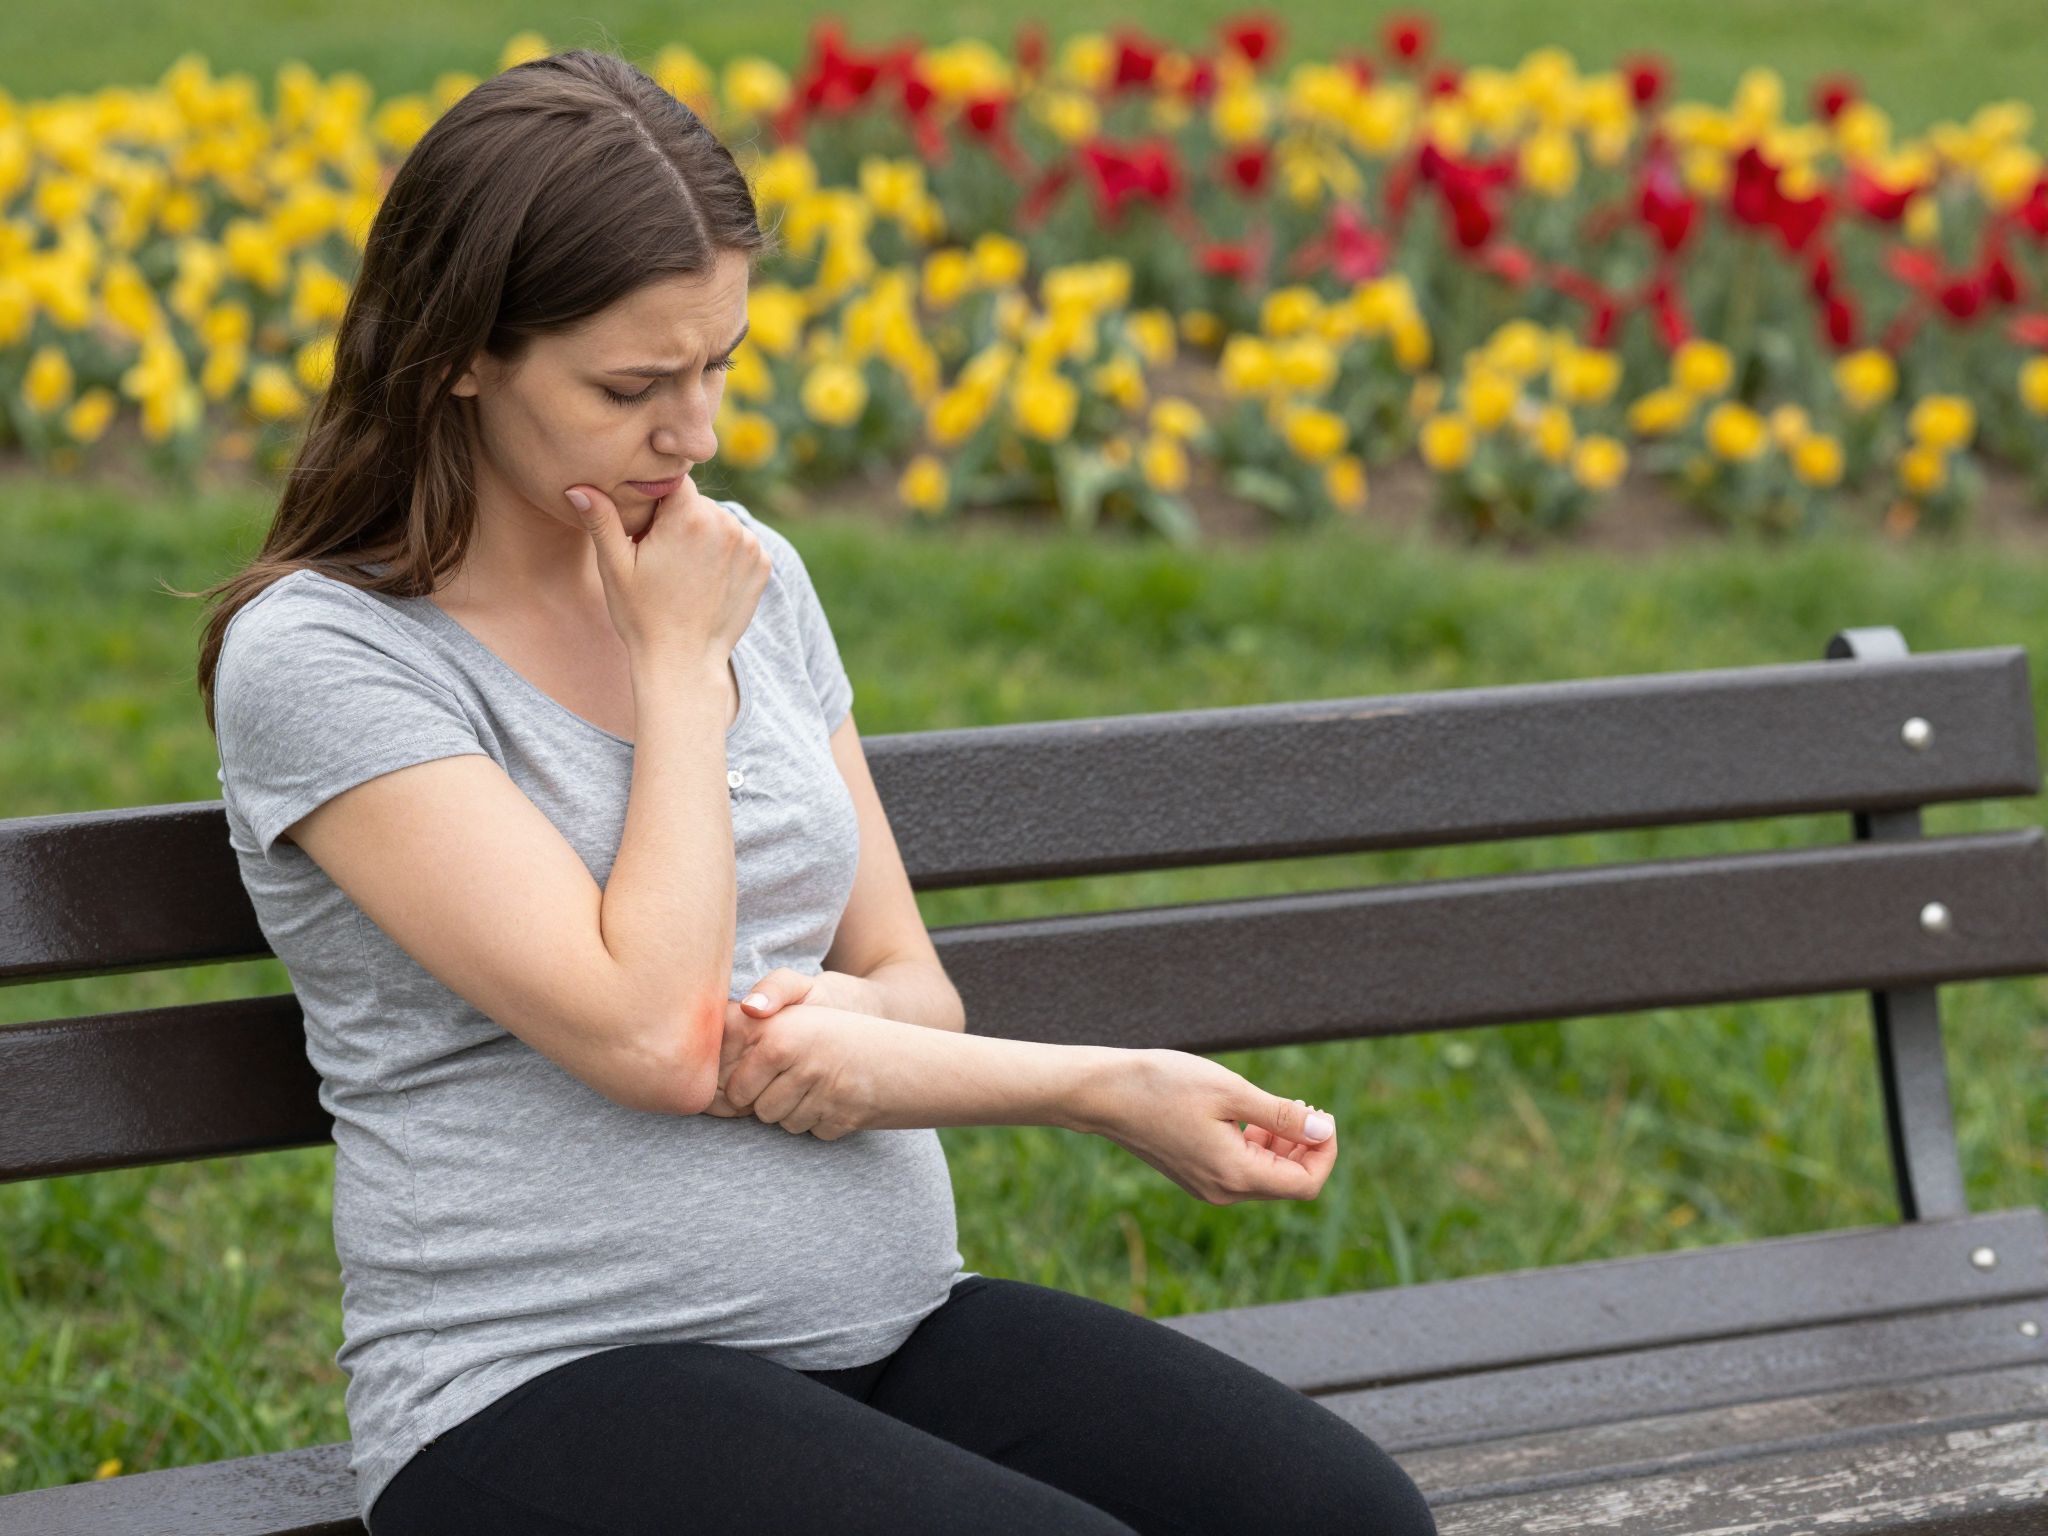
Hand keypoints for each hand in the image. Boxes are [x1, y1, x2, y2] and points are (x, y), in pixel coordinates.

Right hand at [567, 470, 769, 666]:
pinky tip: (705, 580)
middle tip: (660, 556)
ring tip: (683, 572)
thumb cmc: (642, 616)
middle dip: (678, 519)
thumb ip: (601, 520)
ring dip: (703, 536)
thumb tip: (576, 486)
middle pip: (696, 503)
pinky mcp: (763, 564)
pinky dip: (724, 554)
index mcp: (690, 516)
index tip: (646, 526)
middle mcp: (726, 523)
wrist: (684, 662)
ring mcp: (750, 545)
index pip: (672, 481)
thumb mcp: (616, 567)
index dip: (655, 499)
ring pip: (719, 522)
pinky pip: (739, 543)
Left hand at [697, 969, 882, 1126]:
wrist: (898, 1025)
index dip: (745, 1083)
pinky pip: (816, 1131)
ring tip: (813, 1081)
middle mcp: (806, 1069)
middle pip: (762, 1111)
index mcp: (784, 1040)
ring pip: (789, 1124)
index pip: (738, 1088)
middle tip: (789, 1074)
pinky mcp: (848, 1118)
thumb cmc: (840, 1005)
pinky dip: (821, 1118)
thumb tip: (751, 1007)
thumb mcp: (803, 987)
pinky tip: (833, 1093)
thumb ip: (770, 993)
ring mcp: (830, 1097)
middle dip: (768, 1099)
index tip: (760, 1069)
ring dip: (795, 1110)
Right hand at [1092, 1050, 1337, 1203]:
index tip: (1322, 1116)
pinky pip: (1242, 1171)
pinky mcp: (1195, 1175)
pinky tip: (1252, 1117)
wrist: (1104, 1094)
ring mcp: (1207, 1186)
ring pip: (1266, 1178)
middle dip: (1305, 1148)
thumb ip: (1282, 1116)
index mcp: (1236, 1174)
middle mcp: (1223, 1191)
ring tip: (1280, 1108)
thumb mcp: (1231, 1092)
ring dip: (1283, 1146)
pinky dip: (1258, 1147)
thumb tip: (1324, 1131)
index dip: (1325, 1153)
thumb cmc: (1164, 1085)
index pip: (1306, 1184)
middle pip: (1288, 1184)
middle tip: (1305, 1107)